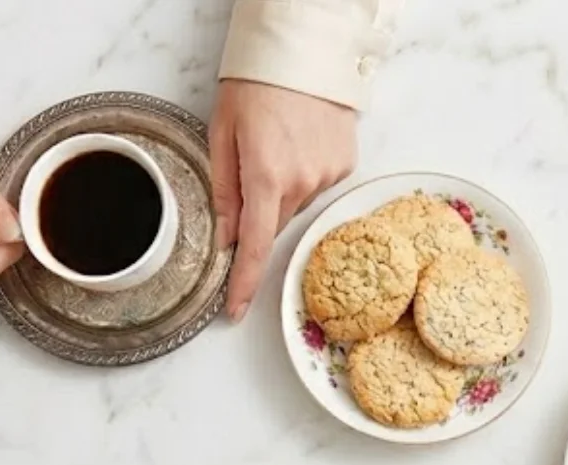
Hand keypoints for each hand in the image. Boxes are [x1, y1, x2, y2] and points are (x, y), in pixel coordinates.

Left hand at [209, 80, 355, 320]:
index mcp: (264, 176)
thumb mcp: (222, 132)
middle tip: (250, 166)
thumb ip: (223, 190)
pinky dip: (303, 173)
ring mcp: (328, 174)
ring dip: (281, 188)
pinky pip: (317, 184)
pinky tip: (298, 142)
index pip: (254, 247)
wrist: (306, 49)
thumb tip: (225, 238)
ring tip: (276, 143)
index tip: (234, 311)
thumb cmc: (256, 83)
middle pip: (273, 222)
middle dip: (258, 210)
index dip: (243, 284)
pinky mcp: (345, 164)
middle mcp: (301, 182)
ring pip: (295, 203)